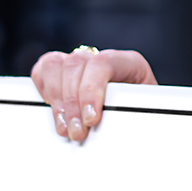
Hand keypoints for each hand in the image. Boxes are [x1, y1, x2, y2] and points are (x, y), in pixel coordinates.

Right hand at [31, 48, 154, 142]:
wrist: (143, 115)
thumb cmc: (145, 114)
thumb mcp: (147, 113)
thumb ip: (136, 112)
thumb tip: (118, 124)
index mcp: (130, 63)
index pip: (103, 64)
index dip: (91, 90)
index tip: (91, 119)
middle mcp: (103, 58)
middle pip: (76, 64)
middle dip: (72, 103)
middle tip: (77, 132)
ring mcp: (82, 62)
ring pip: (55, 64)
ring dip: (57, 100)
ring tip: (64, 127)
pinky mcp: (64, 71)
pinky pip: (44, 68)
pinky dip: (44, 88)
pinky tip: (54, 109)